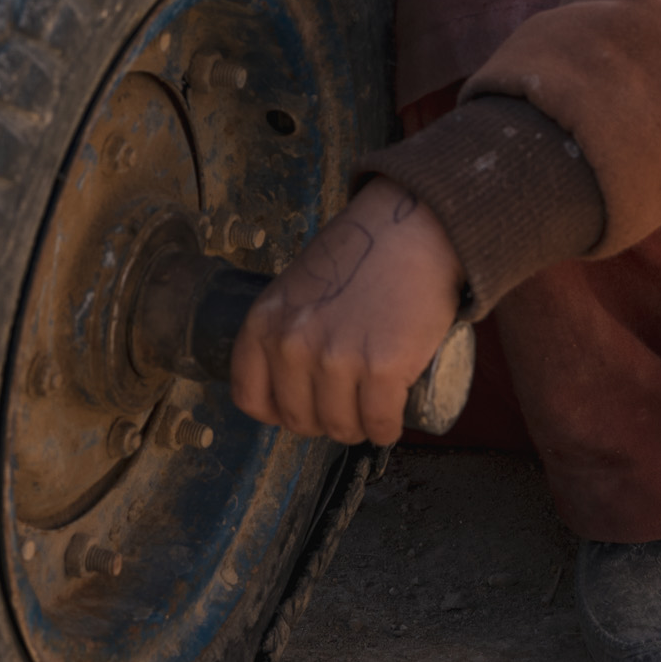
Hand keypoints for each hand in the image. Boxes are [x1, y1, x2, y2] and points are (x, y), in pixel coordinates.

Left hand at [229, 179, 464, 445]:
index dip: (277, 411)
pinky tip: (392, 419)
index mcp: (264, 323)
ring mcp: (336, 359)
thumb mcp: (297, 287)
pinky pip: (380, 426)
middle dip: (324, 421)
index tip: (300, 407)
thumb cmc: (359, 255)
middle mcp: (292, 345)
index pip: (250, 397)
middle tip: (346, 404)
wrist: (410, 230)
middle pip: (299, 420)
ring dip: (358, 429)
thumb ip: (286, 326)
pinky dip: (387, 431)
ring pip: (340, 428)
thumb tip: (288, 376)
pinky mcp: (381, 369)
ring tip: (370, 410)